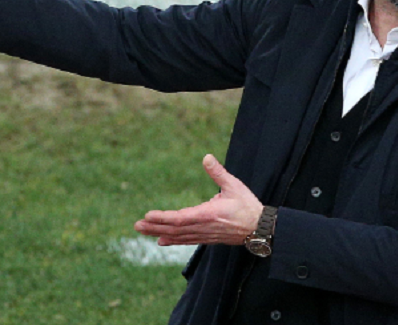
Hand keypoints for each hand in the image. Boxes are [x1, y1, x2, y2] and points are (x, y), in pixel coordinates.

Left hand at [134, 154, 262, 245]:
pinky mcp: (208, 238)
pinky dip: (173, 240)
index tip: (148, 215)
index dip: (163, 217)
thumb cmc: (247, 205)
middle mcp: (204, 227)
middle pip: (175, 229)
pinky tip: (161, 240)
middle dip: (155, 227)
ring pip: (179, 236)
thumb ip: (218, 172)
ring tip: (142, 231)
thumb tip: (206, 157)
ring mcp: (205, 234)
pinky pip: (187, 240)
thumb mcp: (234, 186)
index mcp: (209, 214)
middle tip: (137, 225)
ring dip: (159, 233)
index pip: (181, 218)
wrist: (260, 228)